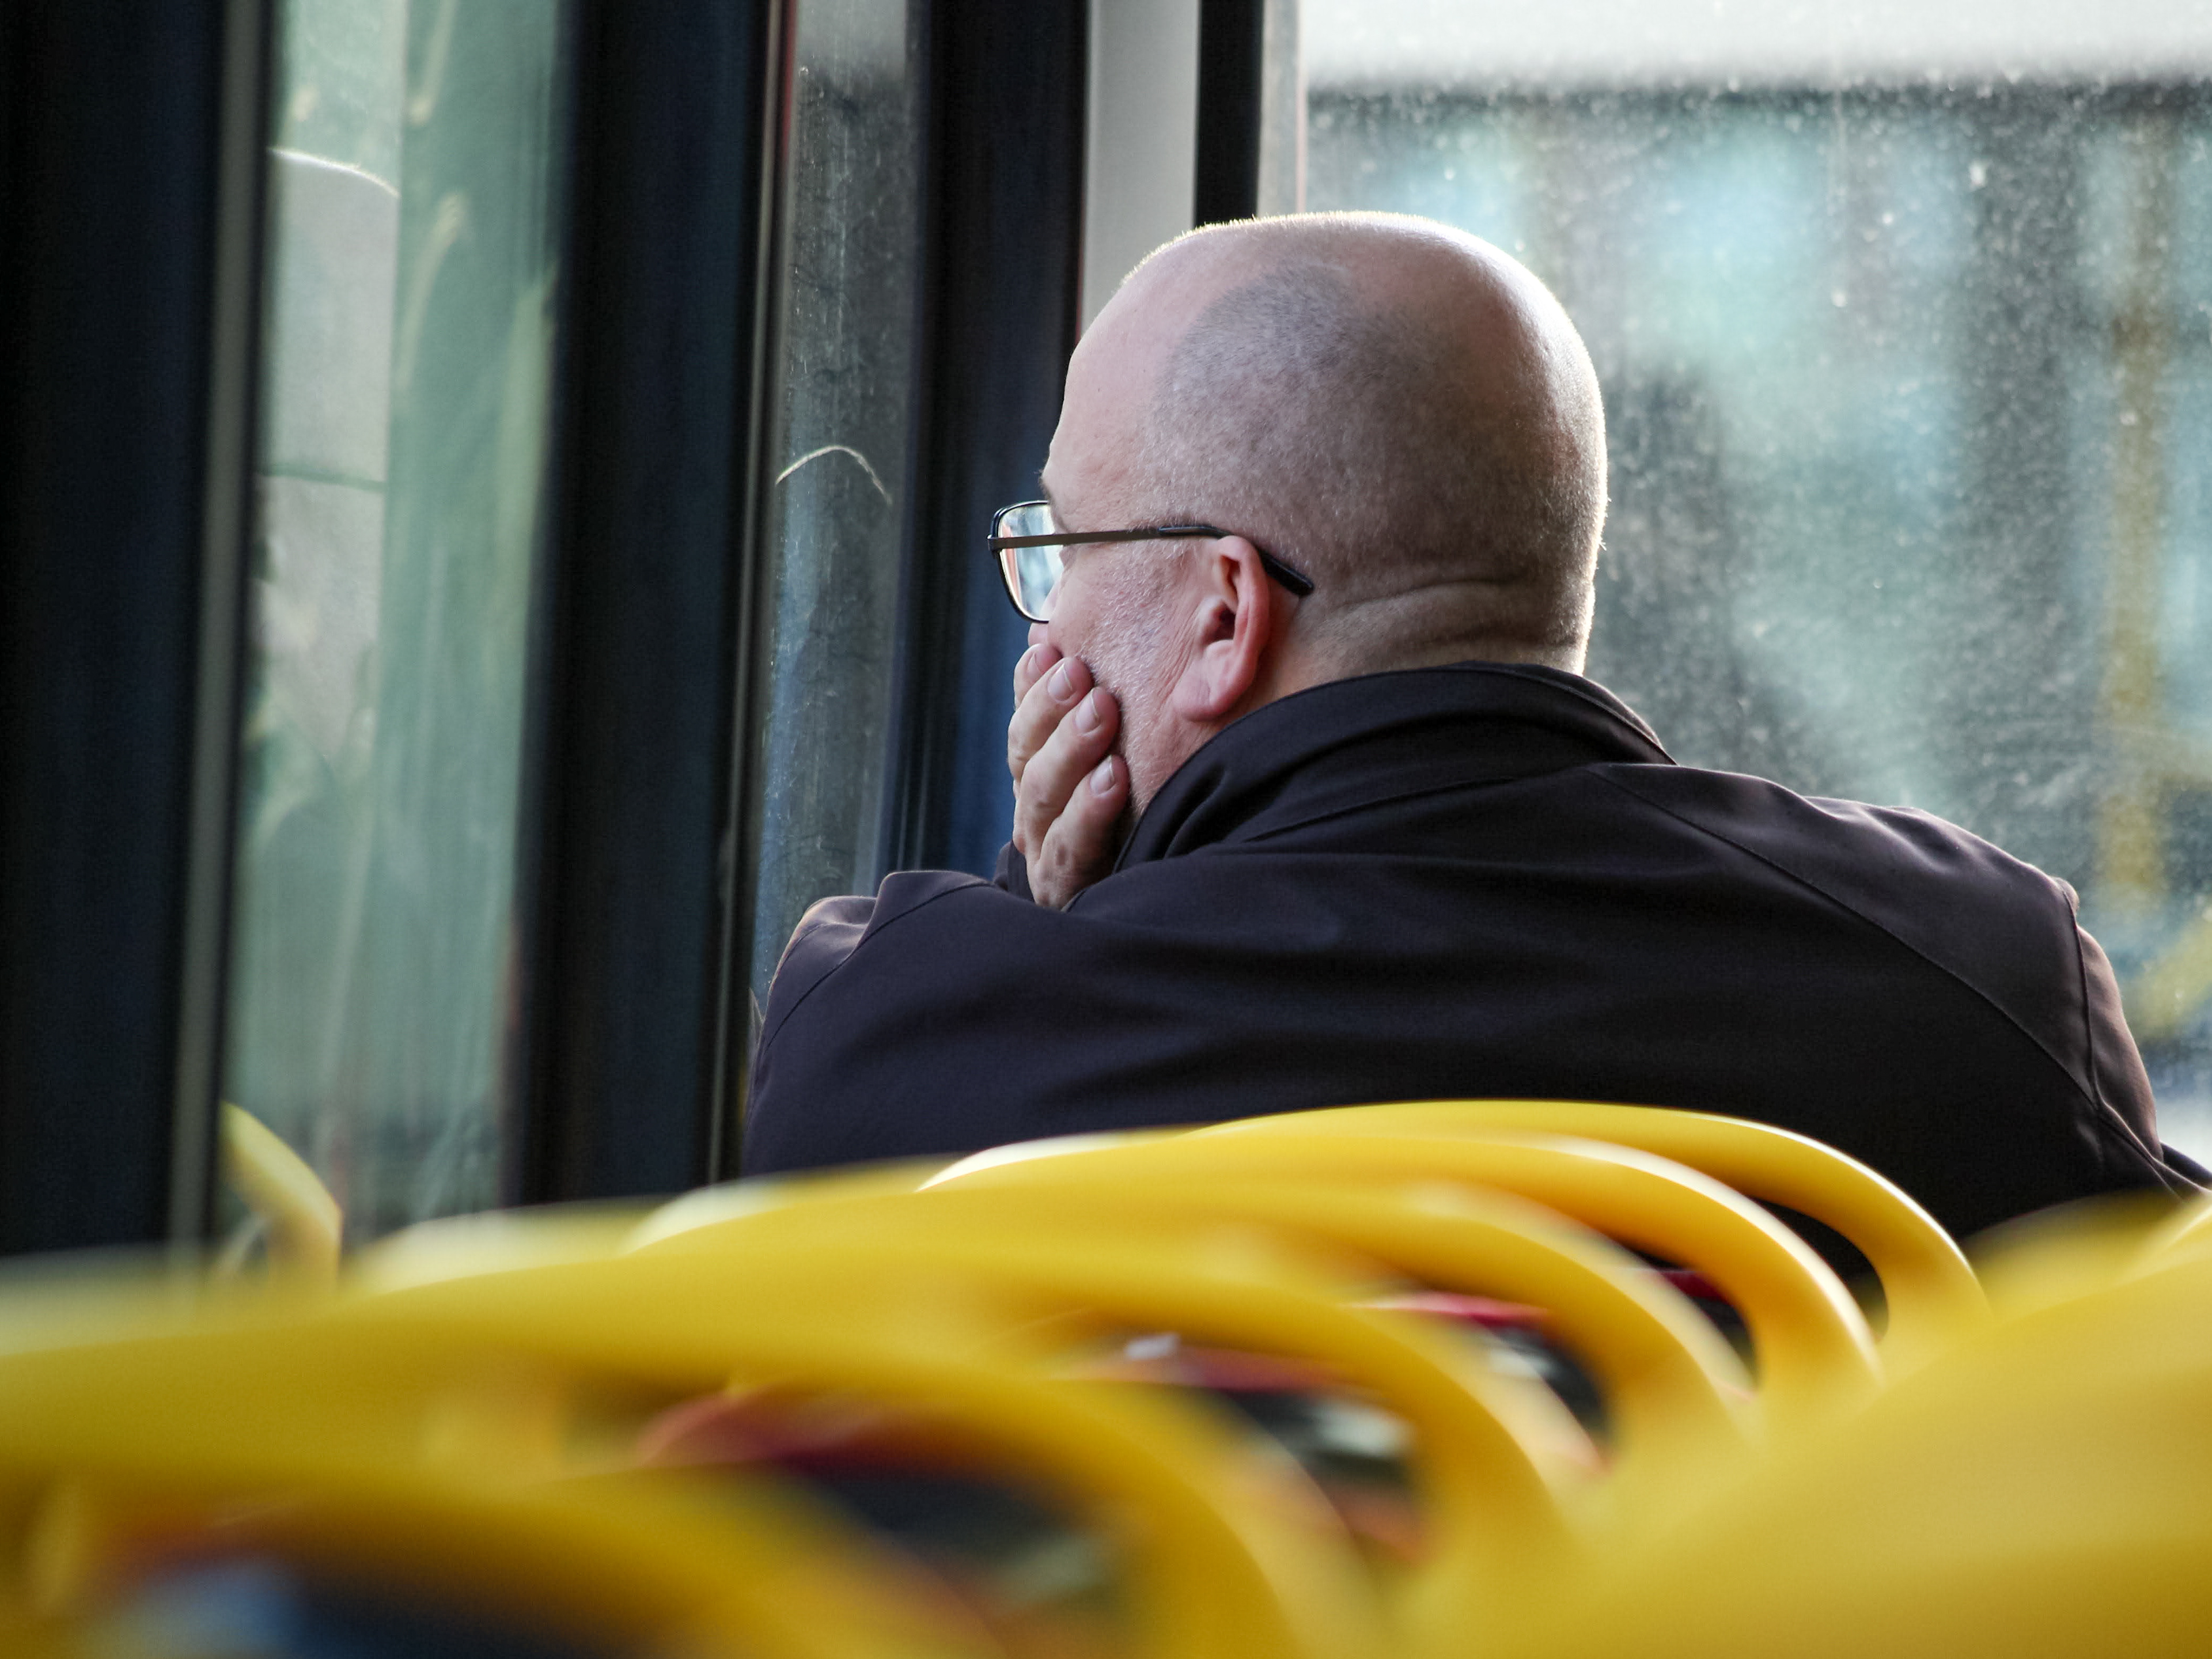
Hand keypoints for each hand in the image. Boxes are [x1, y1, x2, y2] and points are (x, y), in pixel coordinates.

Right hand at [1008, 643, 1127, 907]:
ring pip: (1042, 796)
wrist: (1161, 910)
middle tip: (1081, 674)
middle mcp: (1039, 812)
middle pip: (1027, 755)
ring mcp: (1048, 852)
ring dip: (1069, 749)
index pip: (1026, 724)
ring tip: (1100, 713)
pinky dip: (1088, 811)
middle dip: (1050, 709)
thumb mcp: (1125, 749)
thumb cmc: (1146, 813)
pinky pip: (1072, 849)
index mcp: (1045, 774)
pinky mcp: (1069, 890)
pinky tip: (1112, 778)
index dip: (1032, 686)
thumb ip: (1089, 696)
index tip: (1050, 648)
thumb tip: (1052, 631)